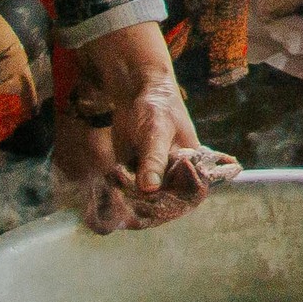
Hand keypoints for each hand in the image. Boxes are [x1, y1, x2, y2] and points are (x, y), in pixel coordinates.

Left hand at [57, 20, 197, 226]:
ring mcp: (156, 176)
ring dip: (130, 203)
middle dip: (145, 206)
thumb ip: (154, 160)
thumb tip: (150, 188)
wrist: (135, 93)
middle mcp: (176, 175)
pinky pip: (129, 191)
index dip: (172, 206)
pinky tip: (109, 191)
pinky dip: (119, 193)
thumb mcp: (156, 132)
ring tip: (116, 197)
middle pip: (164, 203)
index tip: (150, 208)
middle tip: (126, 204)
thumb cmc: (157, 108)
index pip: (188, 195)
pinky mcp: (136, 174)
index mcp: (193, 167)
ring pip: (145, 200)